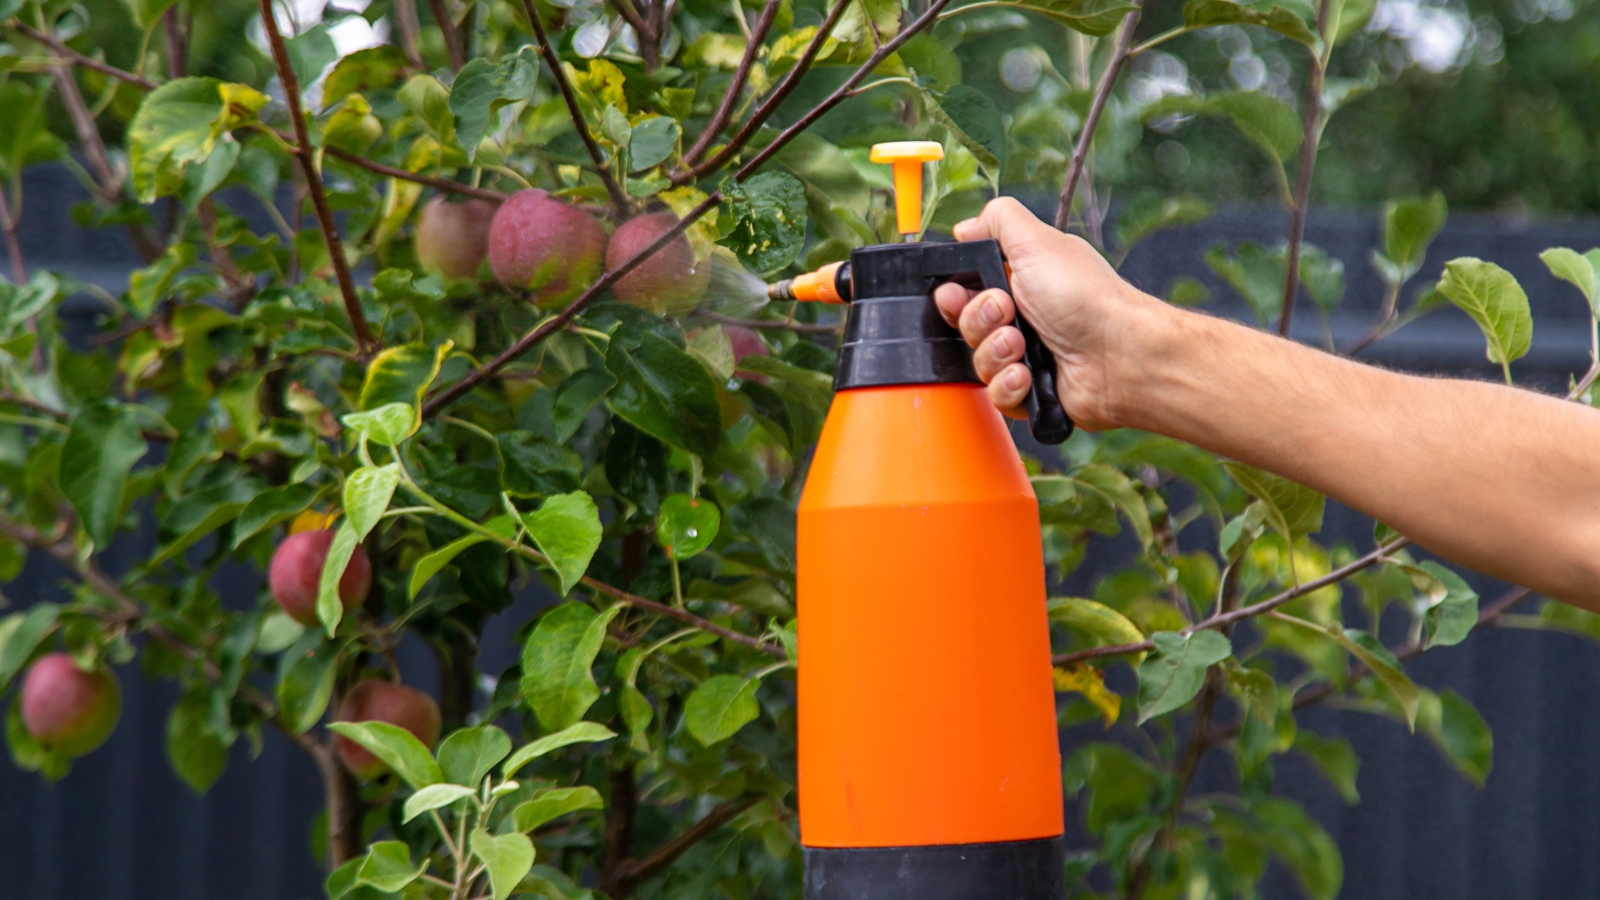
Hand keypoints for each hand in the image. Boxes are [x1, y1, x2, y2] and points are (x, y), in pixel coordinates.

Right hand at [933, 197, 1163, 431]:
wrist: (1119, 354)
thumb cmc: (1085, 297)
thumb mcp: (1037, 241)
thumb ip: (997, 221)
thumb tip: (965, 226)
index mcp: (1020, 282)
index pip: (965, 291)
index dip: (954, 296)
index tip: (957, 294)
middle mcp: (1023, 318)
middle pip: (966, 327)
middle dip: (979, 321)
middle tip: (1007, 313)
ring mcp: (1028, 357)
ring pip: (979, 364)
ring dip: (996, 353)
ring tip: (1024, 346)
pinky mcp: (1032, 393)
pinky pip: (998, 396)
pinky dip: (1010, 386)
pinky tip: (1029, 376)